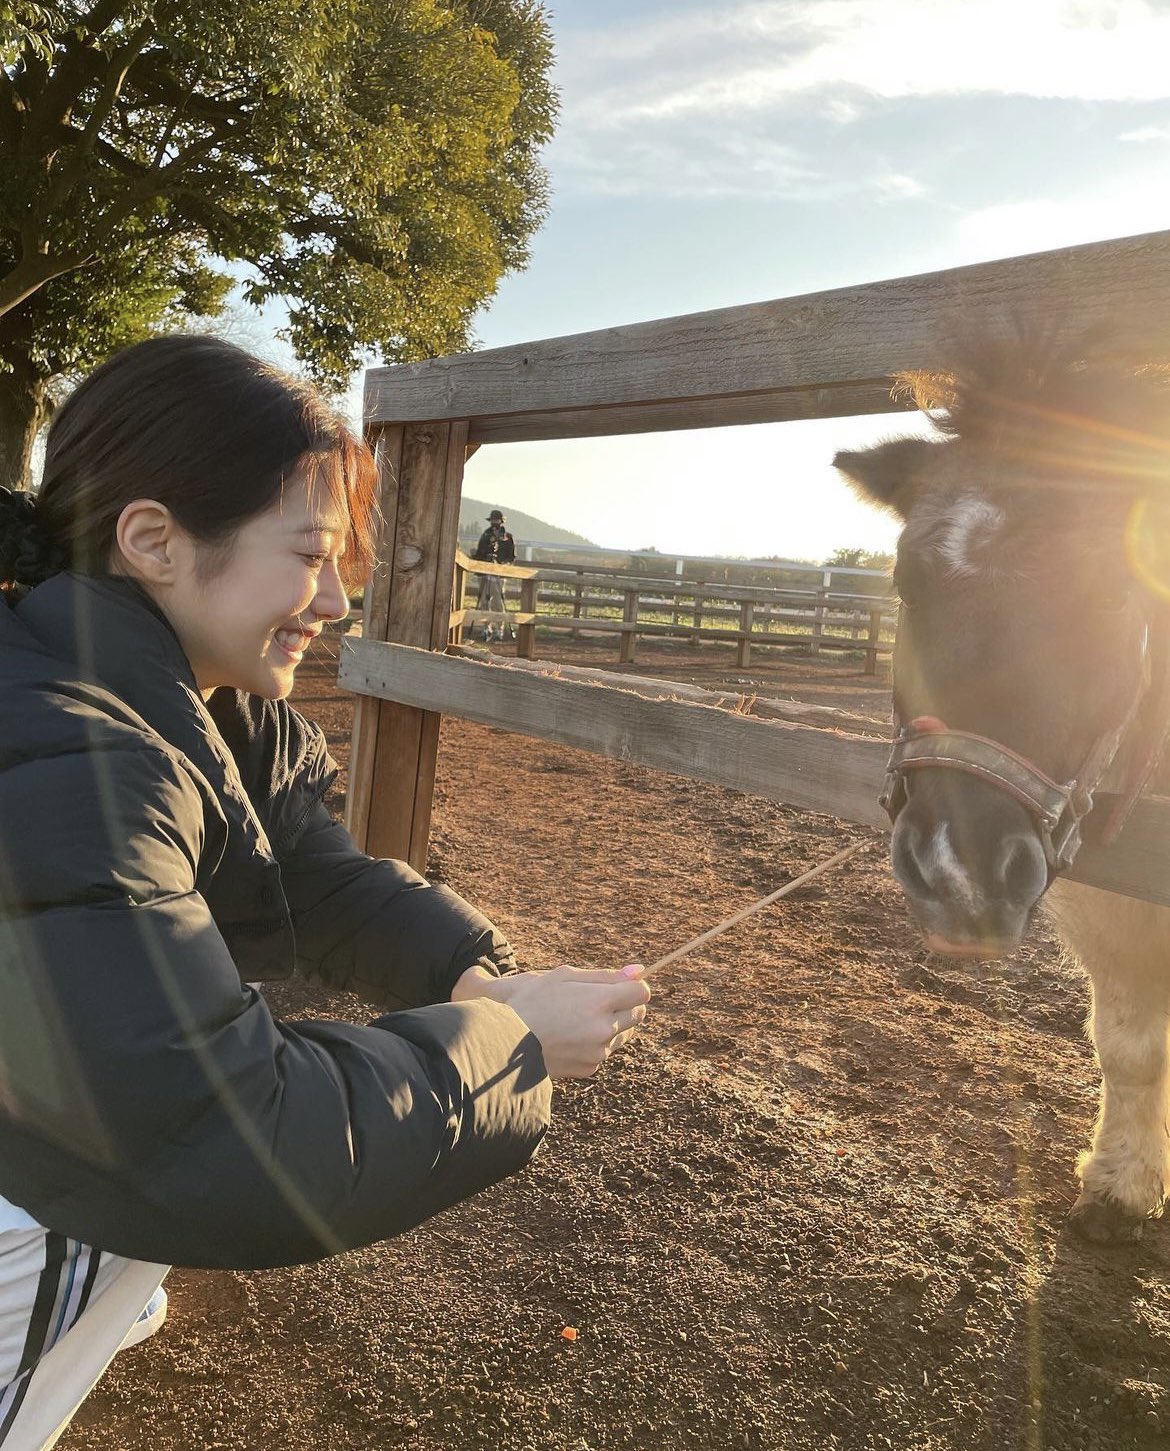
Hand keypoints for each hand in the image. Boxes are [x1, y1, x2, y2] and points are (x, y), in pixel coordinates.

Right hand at [453, 964, 649, 1078]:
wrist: (502, 1042)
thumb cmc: (529, 1001)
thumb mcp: (563, 977)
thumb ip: (604, 975)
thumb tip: (640, 971)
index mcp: (599, 1001)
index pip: (642, 993)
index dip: (631, 987)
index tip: (618, 986)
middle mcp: (604, 1029)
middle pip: (638, 1014)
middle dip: (624, 1005)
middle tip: (596, 1001)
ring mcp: (598, 1052)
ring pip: (622, 1034)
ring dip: (610, 1025)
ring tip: (578, 1019)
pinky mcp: (589, 1069)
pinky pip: (604, 1052)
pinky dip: (595, 1044)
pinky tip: (570, 1037)